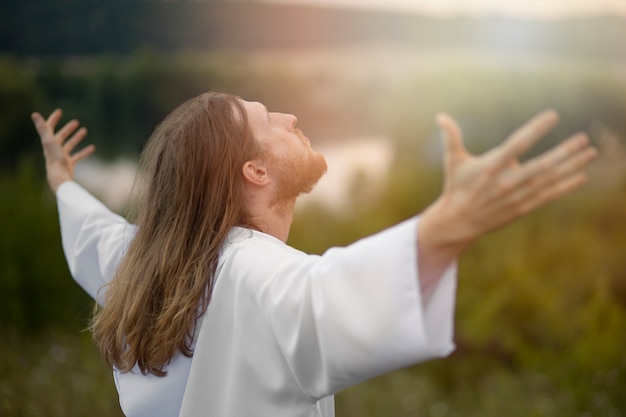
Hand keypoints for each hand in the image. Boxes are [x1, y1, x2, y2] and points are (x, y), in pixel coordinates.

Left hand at [32, 109, 94, 192]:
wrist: (59, 177)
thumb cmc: (54, 158)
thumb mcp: (49, 140)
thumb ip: (42, 128)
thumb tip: (34, 114)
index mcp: (48, 142)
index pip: (49, 128)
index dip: (53, 119)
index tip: (60, 111)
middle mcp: (54, 149)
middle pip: (60, 136)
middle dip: (67, 129)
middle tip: (76, 122)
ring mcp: (62, 157)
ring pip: (70, 145)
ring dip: (76, 138)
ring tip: (84, 130)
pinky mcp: (69, 164)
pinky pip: (78, 156)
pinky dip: (84, 151)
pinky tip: (92, 148)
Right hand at [417, 110, 596, 290]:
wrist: (459, 221)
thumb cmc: (457, 186)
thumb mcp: (453, 161)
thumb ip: (451, 137)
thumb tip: (440, 117)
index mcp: (491, 167)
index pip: (517, 144)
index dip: (536, 129)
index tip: (553, 115)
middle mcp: (506, 182)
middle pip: (541, 165)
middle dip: (565, 152)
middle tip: (584, 138)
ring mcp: (516, 196)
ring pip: (549, 180)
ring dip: (572, 167)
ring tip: (590, 153)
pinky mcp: (522, 208)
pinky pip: (548, 196)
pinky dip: (565, 187)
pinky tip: (580, 177)